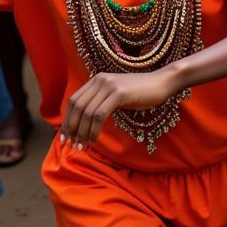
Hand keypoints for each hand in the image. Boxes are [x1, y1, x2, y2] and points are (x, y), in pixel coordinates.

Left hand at [60, 70, 174, 149]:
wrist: (161, 83)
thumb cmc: (140, 93)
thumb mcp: (116, 95)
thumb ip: (101, 102)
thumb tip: (83, 122)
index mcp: (97, 79)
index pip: (74, 100)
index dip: (67, 120)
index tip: (65, 137)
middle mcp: (100, 79)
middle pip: (77, 107)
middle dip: (72, 128)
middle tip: (72, 145)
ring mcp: (110, 85)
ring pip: (87, 113)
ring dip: (82, 132)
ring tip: (82, 146)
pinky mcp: (119, 93)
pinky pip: (99, 115)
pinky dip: (94, 130)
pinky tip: (94, 139)